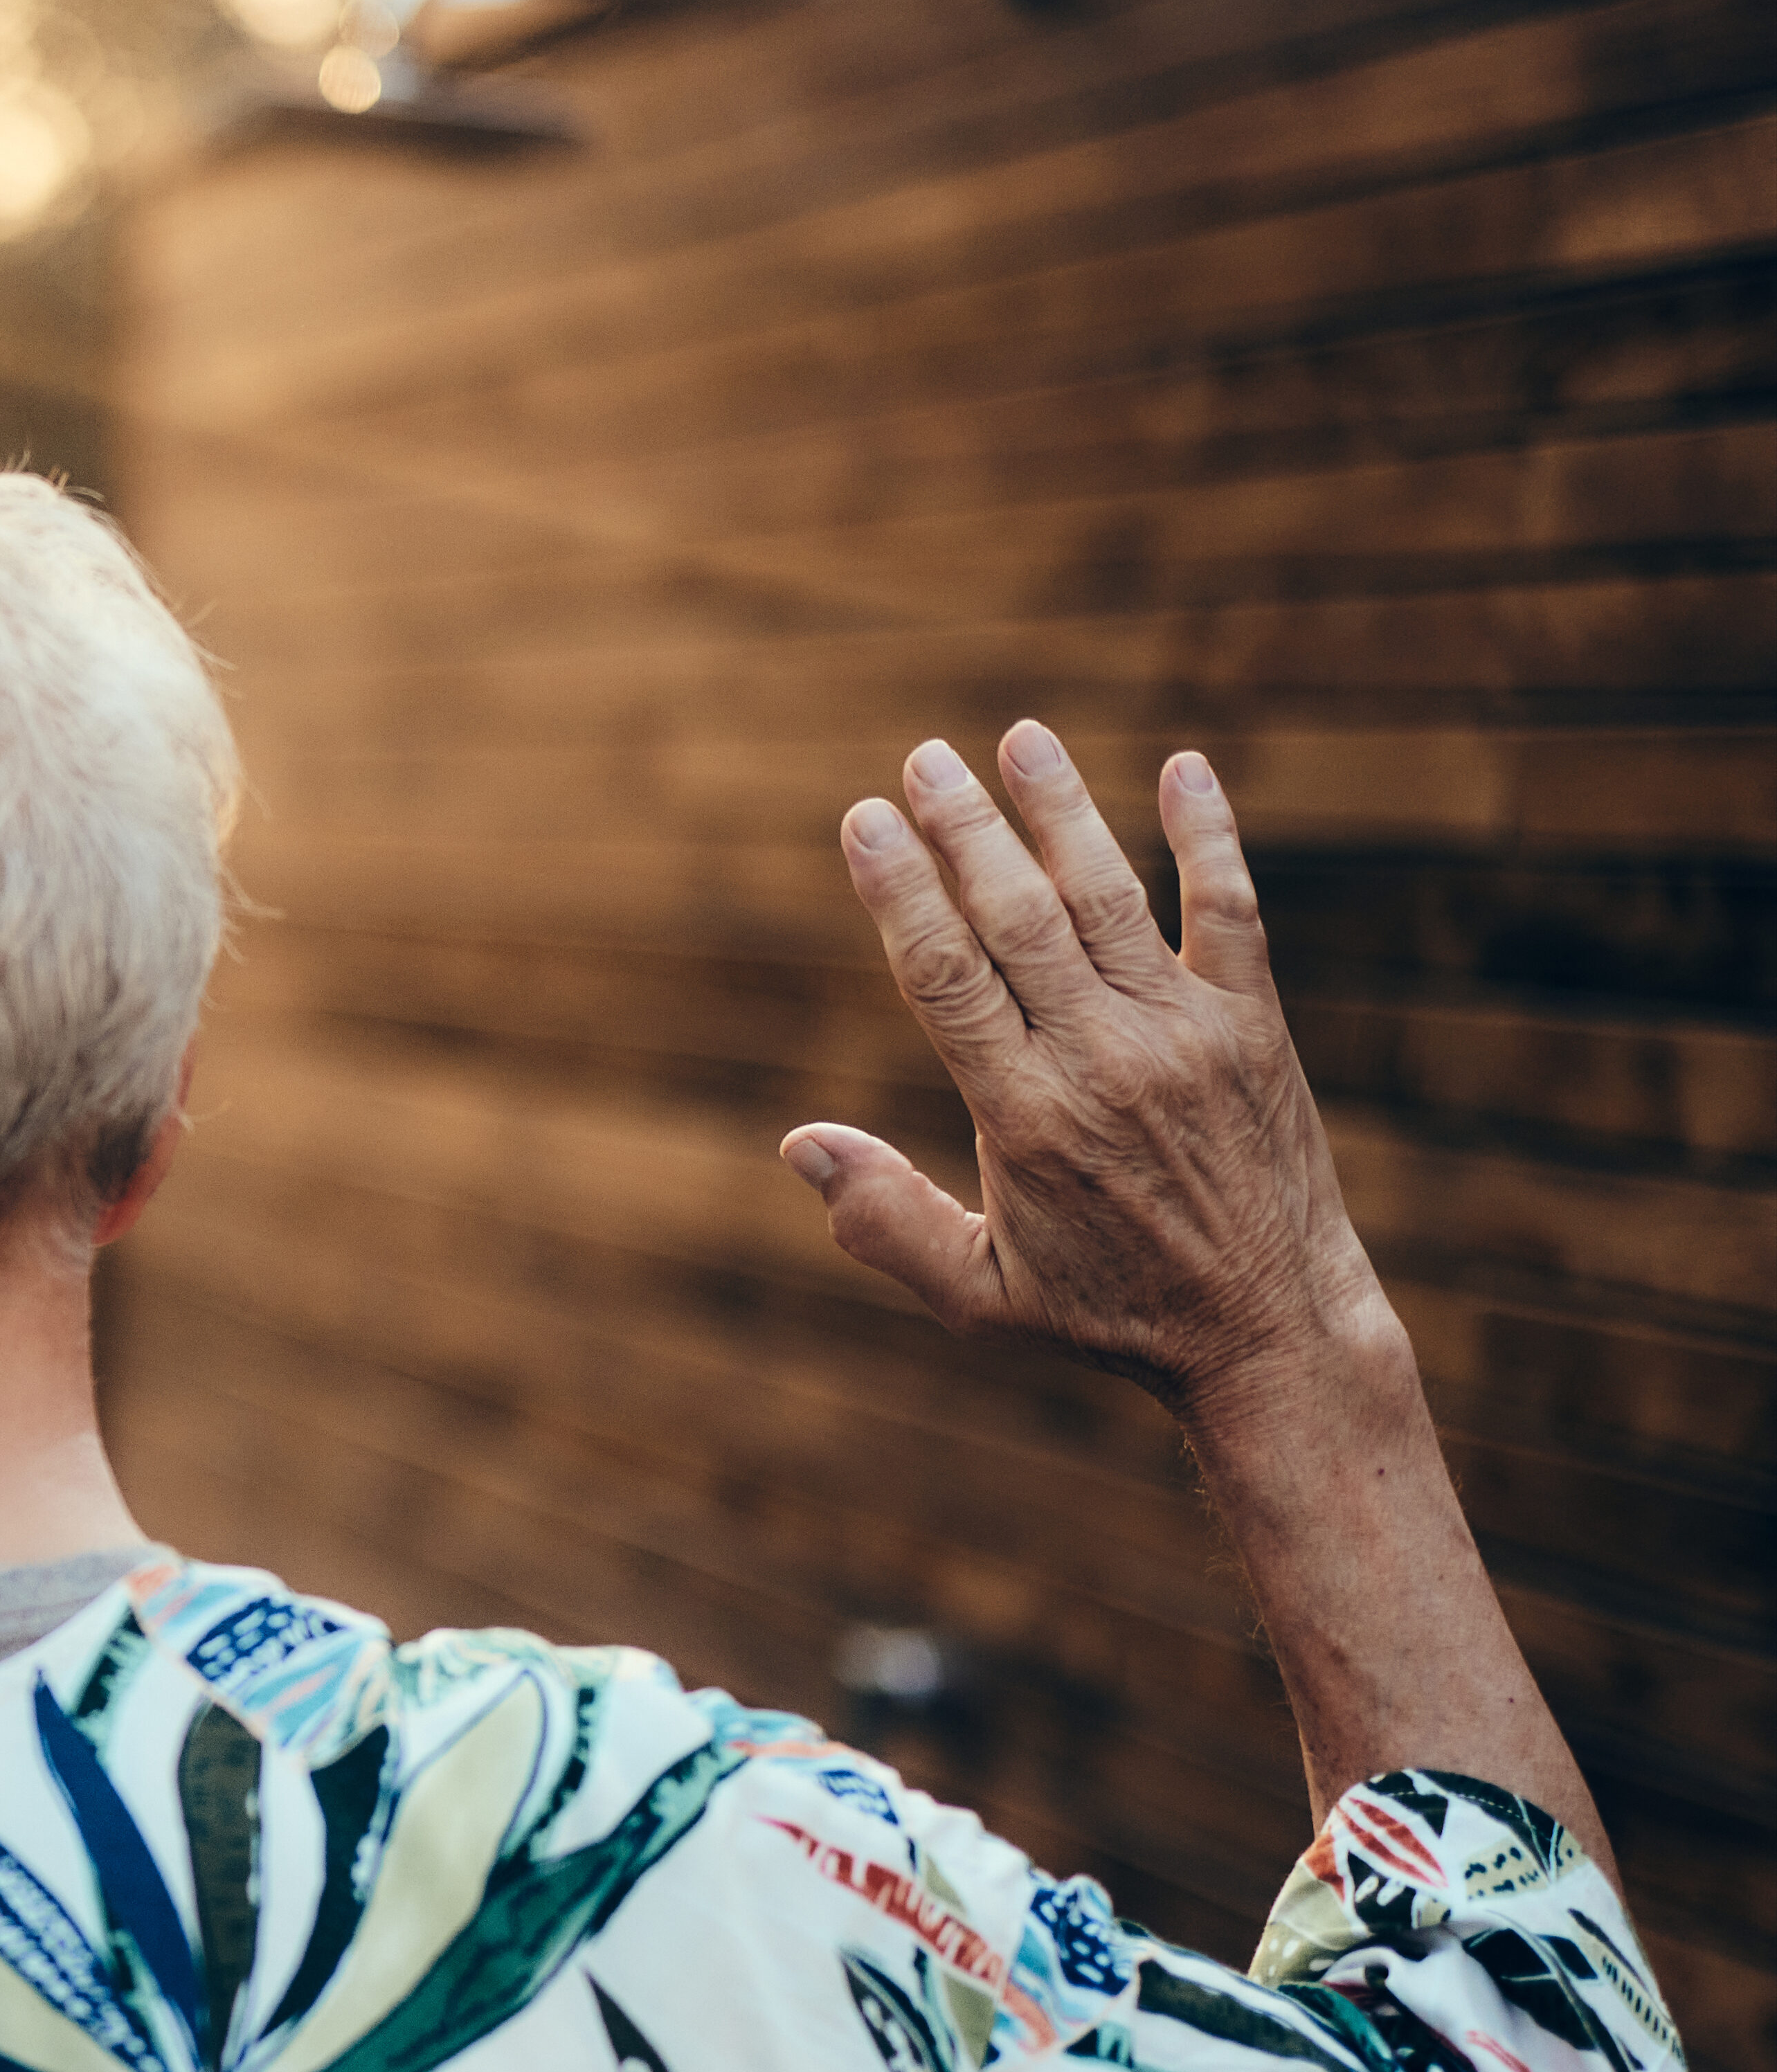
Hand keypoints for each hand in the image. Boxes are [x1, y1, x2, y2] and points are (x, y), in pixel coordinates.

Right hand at [782, 724, 1401, 1420]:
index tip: (865, 820)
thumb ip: (885, 1220)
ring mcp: (1185, 1036)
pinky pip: (1231, 913)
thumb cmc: (1112, 1317)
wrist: (1273, 1334)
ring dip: (1061, 812)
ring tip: (1020, 737)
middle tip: (924, 759)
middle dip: (965, 830)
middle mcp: (1104, 1062)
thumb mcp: (979, 1296)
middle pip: (1018, 918)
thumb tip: (798, 1146)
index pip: (946, 976)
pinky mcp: (1254, 1028)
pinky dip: (1208, 838)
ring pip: (1110, 898)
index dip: (901, 891)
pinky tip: (1184, 769)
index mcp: (1026, 1118)